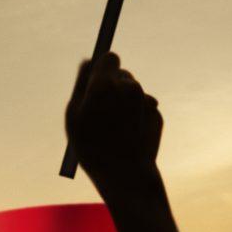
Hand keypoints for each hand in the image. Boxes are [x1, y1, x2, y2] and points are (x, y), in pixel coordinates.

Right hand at [64, 52, 160, 190]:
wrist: (125, 174)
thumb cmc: (92, 146)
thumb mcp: (74, 115)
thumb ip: (81, 84)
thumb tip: (88, 61)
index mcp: (105, 84)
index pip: (109, 57)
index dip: (102, 68)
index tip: (97, 80)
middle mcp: (129, 87)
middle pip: (121, 74)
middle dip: (113, 86)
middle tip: (103, 109)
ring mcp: (146, 101)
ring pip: (133, 92)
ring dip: (125, 102)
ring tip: (114, 126)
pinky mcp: (157, 114)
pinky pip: (143, 107)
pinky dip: (136, 116)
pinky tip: (128, 134)